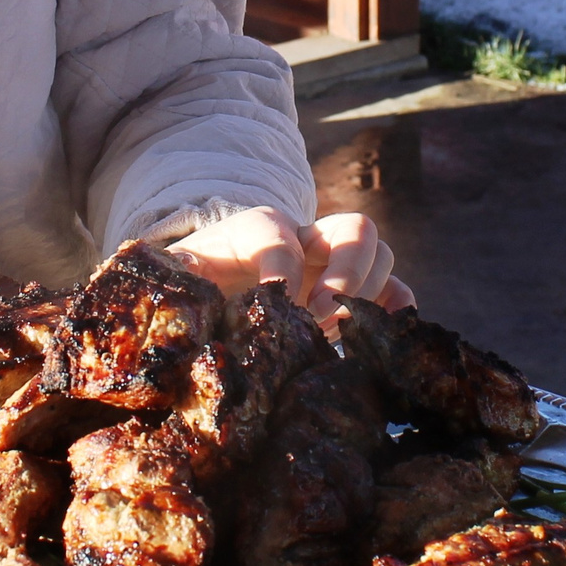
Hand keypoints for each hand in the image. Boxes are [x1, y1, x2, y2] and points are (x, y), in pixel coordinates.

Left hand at [164, 205, 415, 327]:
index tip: (273, 303)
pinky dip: (396, 310)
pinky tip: (380, 338)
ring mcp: (337, 262)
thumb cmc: (199, 283)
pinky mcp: (356, 292)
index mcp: (258, 227)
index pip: (278, 231)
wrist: (218, 288)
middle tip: (322, 313)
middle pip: (353, 228)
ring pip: (380, 254)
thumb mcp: (179, 275)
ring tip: (333, 331)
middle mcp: (308, 237)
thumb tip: (169, 292)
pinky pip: (395, 289)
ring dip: (367, 292)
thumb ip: (174, 277)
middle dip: (346, 271)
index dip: (280, 265)